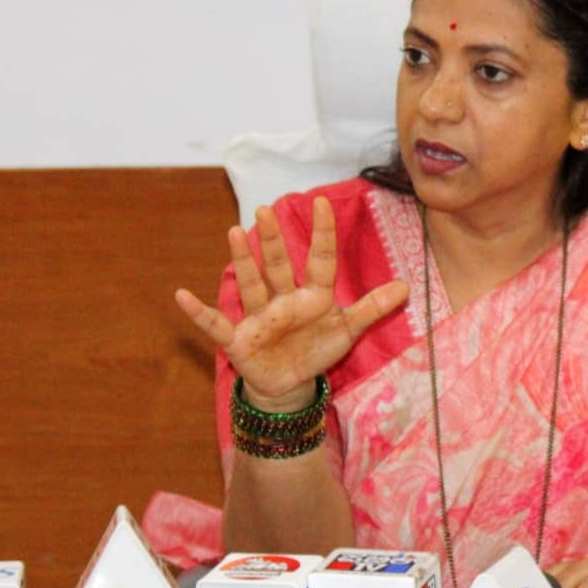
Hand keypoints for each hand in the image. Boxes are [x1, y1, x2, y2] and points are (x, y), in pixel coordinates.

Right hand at [175, 197, 409, 409]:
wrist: (290, 385)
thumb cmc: (316, 350)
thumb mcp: (348, 331)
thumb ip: (373, 308)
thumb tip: (406, 286)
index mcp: (312, 296)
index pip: (320, 260)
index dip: (322, 234)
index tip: (322, 202)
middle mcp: (282, 300)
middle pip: (278, 265)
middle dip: (272, 240)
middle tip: (265, 209)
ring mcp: (259, 317)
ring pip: (251, 284)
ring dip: (242, 261)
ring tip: (233, 232)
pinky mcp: (239, 339)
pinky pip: (216, 324)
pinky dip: (198, 312)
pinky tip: (180, 295)